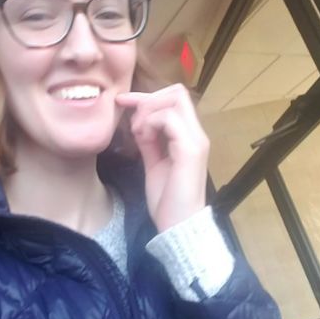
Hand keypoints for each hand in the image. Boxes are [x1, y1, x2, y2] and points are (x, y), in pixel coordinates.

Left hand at [115, 84, 209, 231]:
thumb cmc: (168, 200)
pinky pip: (169, 119)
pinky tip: (143, 139)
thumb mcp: (154, 163)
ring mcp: (196, 141)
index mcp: (189, 137)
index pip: (175, 98)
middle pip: (177, 92)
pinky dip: (151, 123)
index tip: (122, 102)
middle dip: (148, 99)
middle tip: (133, 121)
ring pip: (174, 100)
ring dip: (148, 112)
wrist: (178, 226)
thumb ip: (149, 142)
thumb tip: (138, 122)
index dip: (147, 96)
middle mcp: (197, 134)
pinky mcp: (190, 150)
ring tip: (138, 134)